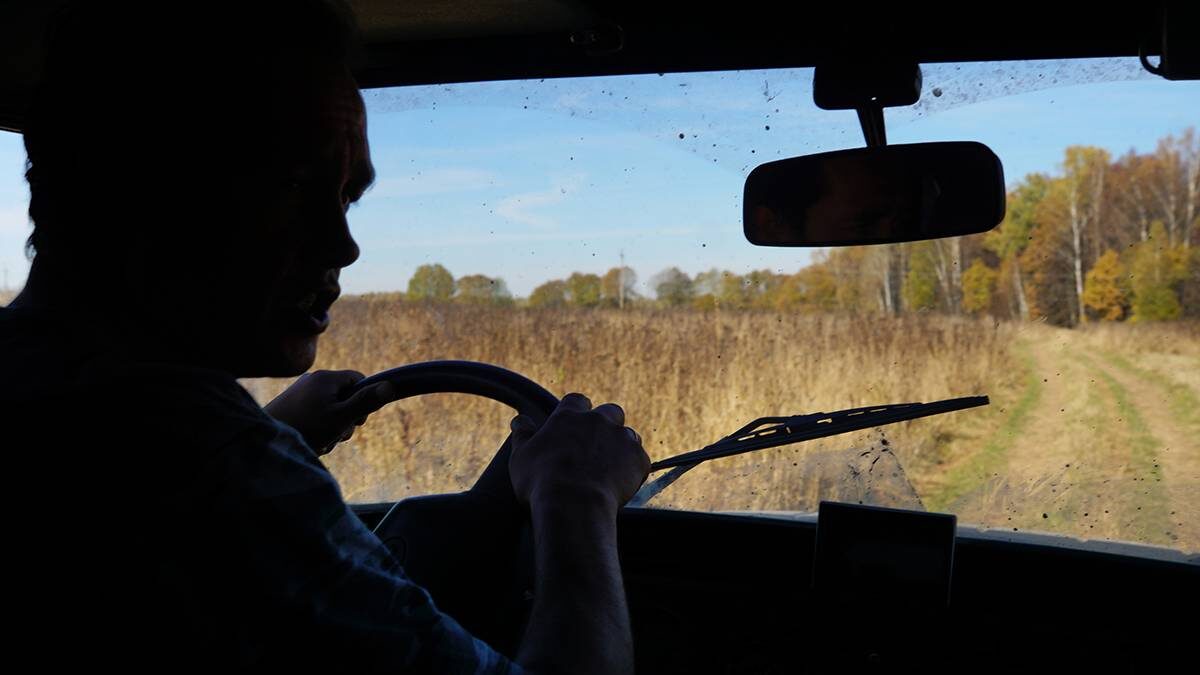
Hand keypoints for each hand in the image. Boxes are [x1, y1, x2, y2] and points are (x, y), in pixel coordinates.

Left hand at [263, 370, 394, 454]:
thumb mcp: (341, 418)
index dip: (365, 399)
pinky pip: (315, 414)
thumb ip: (365, 402)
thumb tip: (391, 386)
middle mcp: (313, 380)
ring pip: (330, 408)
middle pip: (345, 396)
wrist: (264, 441)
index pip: (358, 379)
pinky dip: (318, 428)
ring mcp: (300, 392)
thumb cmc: (305, 428)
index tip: (360, 419)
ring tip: (322, 441)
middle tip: (338, 435)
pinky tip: (312, 441)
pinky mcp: (291, 405)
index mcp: (326, 377)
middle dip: (347, 418)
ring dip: (333, 427)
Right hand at [508, 393, 650, 512]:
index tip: (574, 425)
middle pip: (610, 412)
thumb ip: (523, 435)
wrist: (574, 505)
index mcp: (569, 417)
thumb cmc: (541, 482)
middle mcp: (598, 421)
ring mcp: (621, 438)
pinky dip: (633, 469)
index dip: (577, 411)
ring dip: (621, 446)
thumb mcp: (521, 457)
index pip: (576, 401)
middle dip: (606, 424)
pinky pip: (640, 459)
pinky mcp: (638, 459)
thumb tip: (519, 421)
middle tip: (596, 446)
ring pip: (628, 434)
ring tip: (610, 468)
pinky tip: (622, 484)